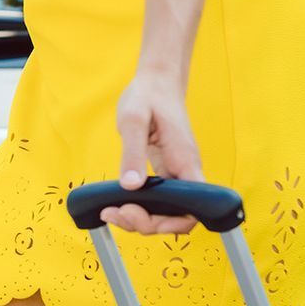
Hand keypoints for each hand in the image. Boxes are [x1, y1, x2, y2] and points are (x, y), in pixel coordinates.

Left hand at [103, 68, 206, 234]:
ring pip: (167, 211)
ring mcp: (177, 173)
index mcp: (185, 161)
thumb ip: (133, 153)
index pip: (193, 208)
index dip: (172, 223)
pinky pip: (158, 199)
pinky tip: (118, 202)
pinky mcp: (166, 172)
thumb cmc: (148, 96)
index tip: (142, 217)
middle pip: (178, 216)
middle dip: (148, 223)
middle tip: (117, 213)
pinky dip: (140, 206)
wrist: (157, 82)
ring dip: (141, 218)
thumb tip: (130, 186)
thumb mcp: (133, 120)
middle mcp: (186, 172)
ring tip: (111, 211)